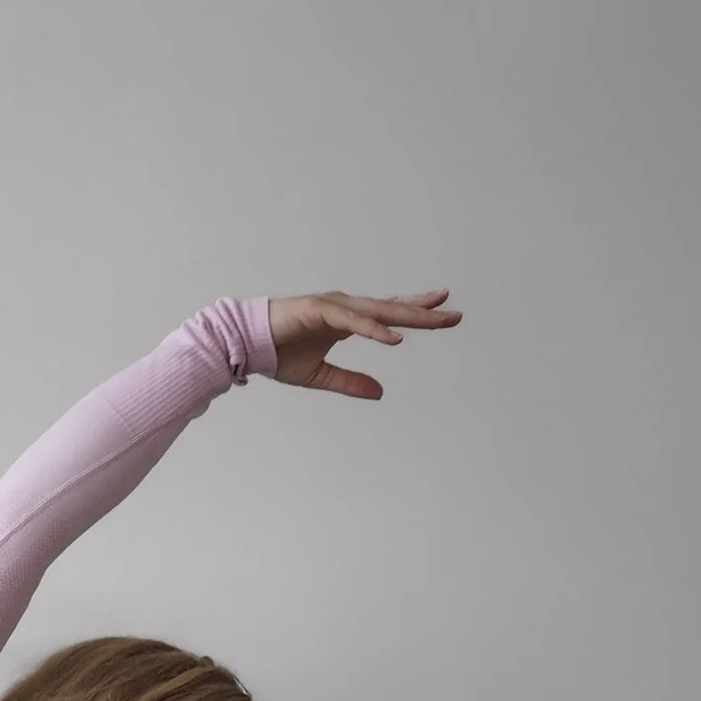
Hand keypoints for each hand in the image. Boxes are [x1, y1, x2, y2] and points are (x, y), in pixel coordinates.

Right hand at [266, 289, 459, 397]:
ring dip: (407, 315)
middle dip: (423, 312)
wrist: (246, 346)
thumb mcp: (321, 376)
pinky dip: (374, 328)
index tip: (443, 312)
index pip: (388, 314)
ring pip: (378, 311)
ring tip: (434, 320)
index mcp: (346, 321)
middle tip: (454, 314)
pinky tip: (394, 337)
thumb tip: (380, 393)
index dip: (415, 313)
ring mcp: (333, 307)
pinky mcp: (319, 311)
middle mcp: (345, 309)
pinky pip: (353, 321)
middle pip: (392, 309)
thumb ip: (350, 383)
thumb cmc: (278, 355)